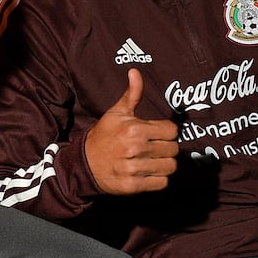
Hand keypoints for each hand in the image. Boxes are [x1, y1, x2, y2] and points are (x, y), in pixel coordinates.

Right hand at [85, 69, 179, 194]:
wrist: (85, 163)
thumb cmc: (104, 135)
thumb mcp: (116, 112)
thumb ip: (131, 93)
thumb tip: (134, 71)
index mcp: (134, 129)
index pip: (171, 130)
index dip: (166, 131)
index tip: (157, 133)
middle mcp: (135, 149)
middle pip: (173, 149)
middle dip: (166, 147)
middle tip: (155, 147)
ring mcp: (134, 169)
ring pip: (170, 166)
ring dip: (164, 163)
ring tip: (153, 159)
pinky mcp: (133, 186)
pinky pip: (162, 183)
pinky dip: (159, 178)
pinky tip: (149, 171)